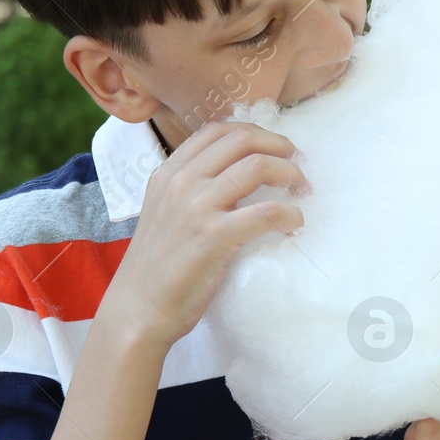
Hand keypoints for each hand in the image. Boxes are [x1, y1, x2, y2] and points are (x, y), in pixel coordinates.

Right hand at [102, 120, 310, 351]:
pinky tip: (295, 224)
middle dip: (279, 146)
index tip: (275, 149)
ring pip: (257, 166)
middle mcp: (180, 181)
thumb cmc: (156, 268)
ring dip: (290, 173)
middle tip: (297, 164)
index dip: (255, 133)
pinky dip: (290, 214)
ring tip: (302, 190)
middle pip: (242, 140)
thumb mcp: (164, 213)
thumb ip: (190, 191)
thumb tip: (235, 178)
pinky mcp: (213, 236)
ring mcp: (196, 207)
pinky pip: (266, 212)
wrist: (138, 309)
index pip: (217, 130)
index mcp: (168, 173)